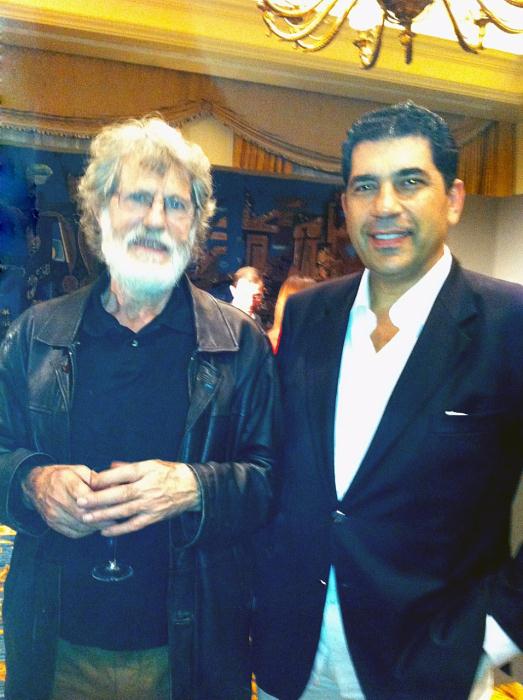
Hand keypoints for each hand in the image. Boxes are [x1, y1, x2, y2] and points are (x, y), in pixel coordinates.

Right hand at [22, 464, 116, 537]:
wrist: (37, 485)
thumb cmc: (62, 476)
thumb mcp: (79, 470)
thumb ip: (96, 479)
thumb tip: (113, 487)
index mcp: (65, 482)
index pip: (86, 496)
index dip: (102, 502)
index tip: (115, 504)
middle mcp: (57, 499)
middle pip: (83, 514)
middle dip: (102, 517)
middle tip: (117, 516)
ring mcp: (54, 514)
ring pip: (80, 526)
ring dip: (96, 526)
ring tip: (109, 522)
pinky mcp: (53, 524)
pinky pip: (74, 532)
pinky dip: (87, 531)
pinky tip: (95, 526)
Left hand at [78, 460, 200, 535]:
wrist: (193, 487)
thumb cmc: (170, 473)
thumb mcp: (151, 463)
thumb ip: (129, 467)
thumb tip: (109, 467)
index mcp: (146, 470)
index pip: (122, 474)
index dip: (104, 478)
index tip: (89, 481)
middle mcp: (147, 487)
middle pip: (120, 494)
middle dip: (98, 499)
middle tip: (80, 502)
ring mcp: (151, 504)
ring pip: (124, 511)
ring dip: (104, 515)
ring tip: (87, 518)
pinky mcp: (154, 517)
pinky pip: (133, 525)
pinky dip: (118, 530)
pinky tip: (105, 532)